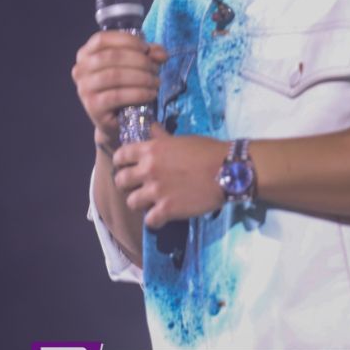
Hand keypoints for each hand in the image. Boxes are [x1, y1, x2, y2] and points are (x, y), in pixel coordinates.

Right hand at [72, 30, 167, 146]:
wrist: (117, 120)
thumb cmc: (124, 87)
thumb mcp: (136, 65)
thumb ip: (148, 55)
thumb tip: (161, 54)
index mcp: (85, 54)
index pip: (101, 39)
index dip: (126, 40)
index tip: (146, 48)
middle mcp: (80, 70)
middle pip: (110, 57)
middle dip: (139, 60)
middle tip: (156, 69)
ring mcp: (84, 89)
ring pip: (114, 76)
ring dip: (141, 77)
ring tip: (155, 82)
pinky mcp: (93, 107)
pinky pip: (117, 96)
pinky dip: (138, 93)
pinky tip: (150, 94)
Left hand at [112, 122, 228, 228]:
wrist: (228, 170)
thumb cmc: (207, 150)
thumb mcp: (181, 139)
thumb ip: (161, 138)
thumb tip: (151, 129)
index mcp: (151, 149)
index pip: (121, 156)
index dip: (121, 163)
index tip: (125, 167)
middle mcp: (149, 169)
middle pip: (121, 180)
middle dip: (126, 185)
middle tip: (136, 187)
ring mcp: (156, 191)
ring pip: (131, 202)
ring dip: (139, 203)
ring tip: (149, 203)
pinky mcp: (167, 209)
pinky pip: (149, 221)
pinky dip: (154, 221)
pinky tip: (161, 217)